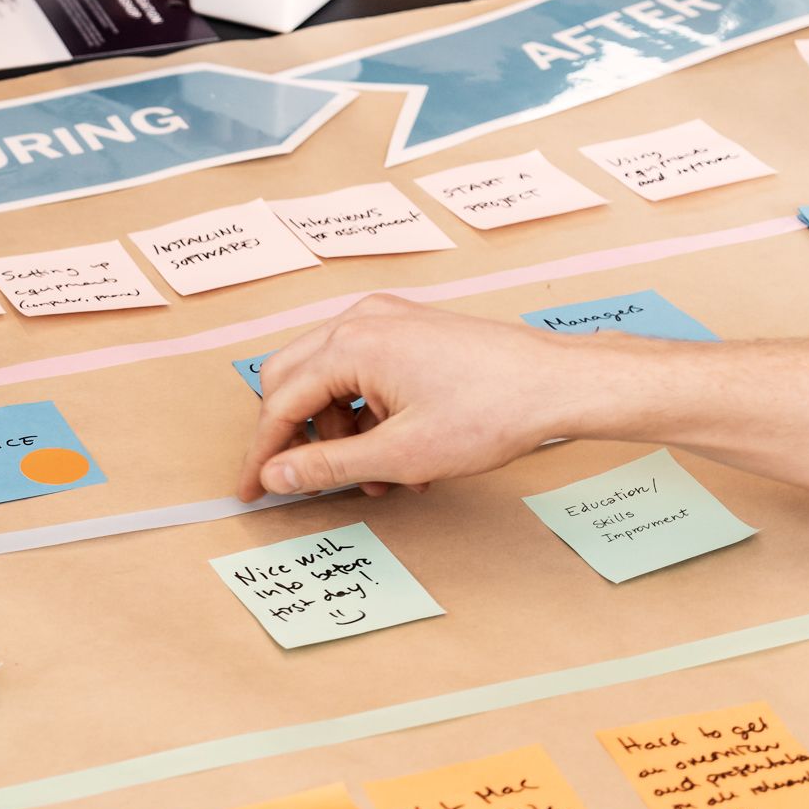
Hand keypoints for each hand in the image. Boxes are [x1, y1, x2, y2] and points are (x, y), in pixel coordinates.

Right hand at [236, 296, 589, 500]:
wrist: (557, 384)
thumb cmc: (492, 411)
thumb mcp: (400, 454)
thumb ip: (327, 465)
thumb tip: (276, 475)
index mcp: (351, 344)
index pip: (280, 402)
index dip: (262, 453)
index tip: (251, 489)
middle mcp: (362, 320)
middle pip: (292, 381)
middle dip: (299, 436)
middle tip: (307, 478)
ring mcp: (387, 319)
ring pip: (328, 379)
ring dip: (340, 431)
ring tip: (379, 475)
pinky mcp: (409, 330)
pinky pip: (362, 371)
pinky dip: (367, 413)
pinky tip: (399, 449)